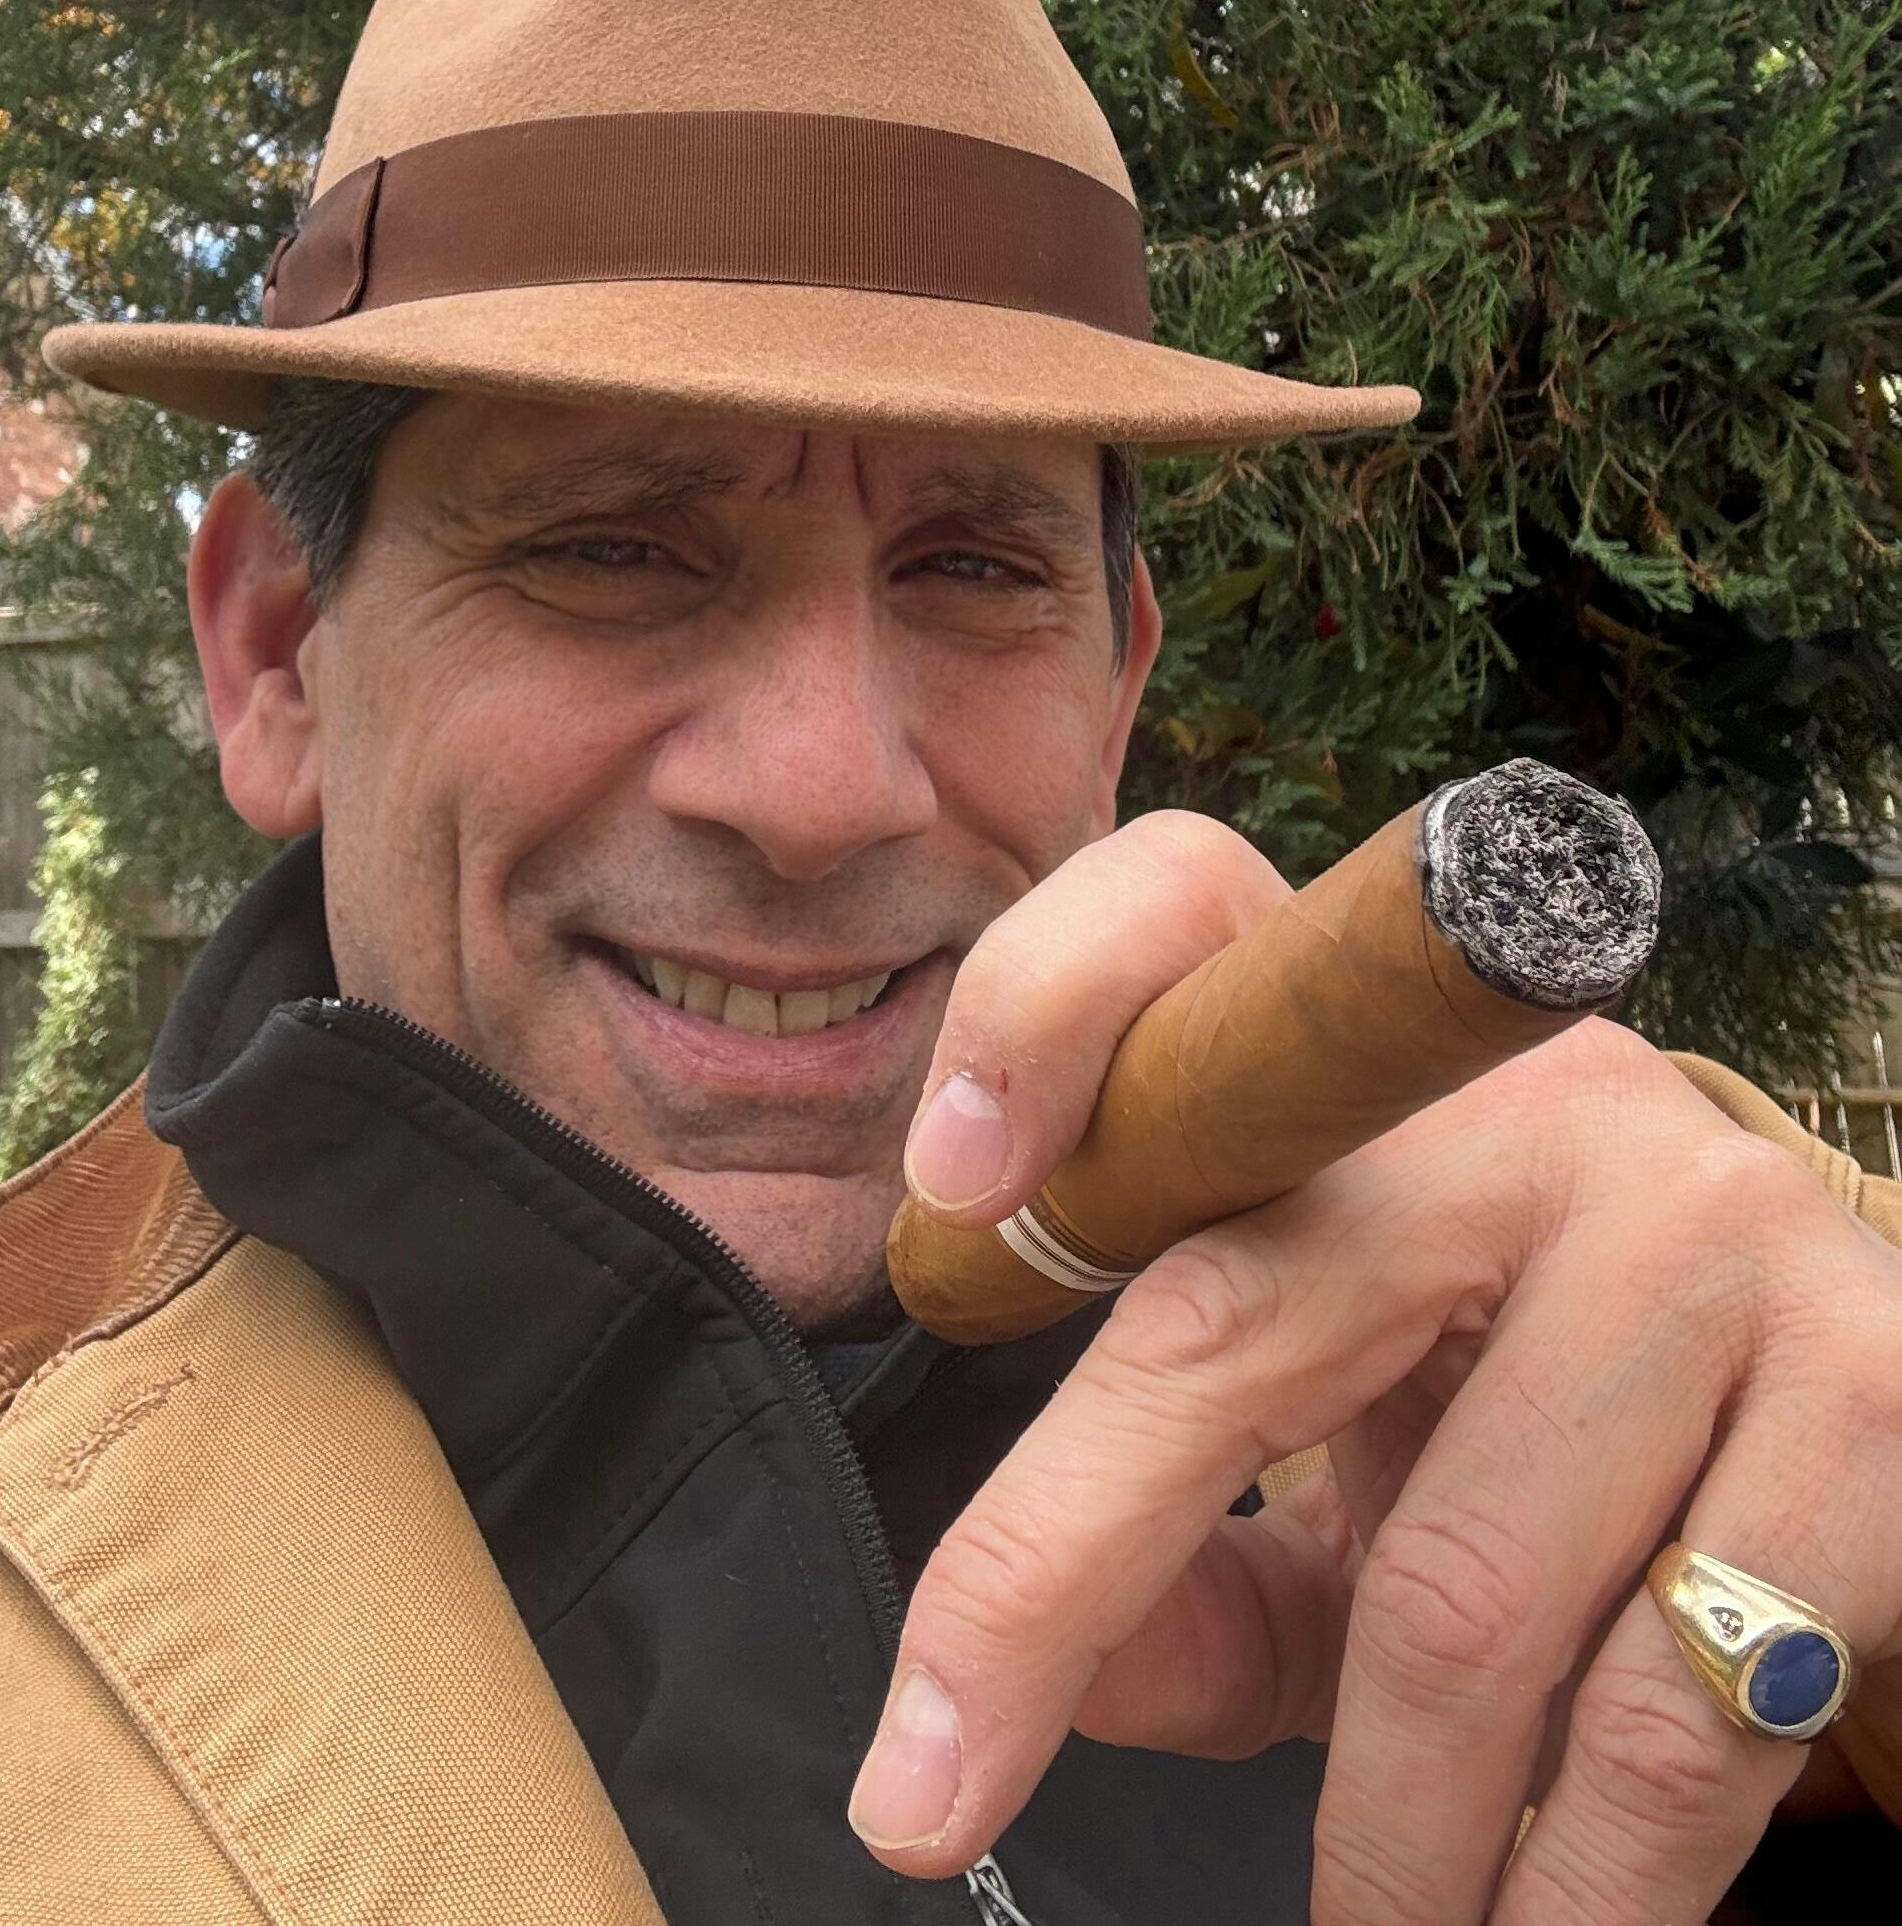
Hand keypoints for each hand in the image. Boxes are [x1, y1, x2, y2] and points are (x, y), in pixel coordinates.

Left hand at [848, 811, 1901, 1922]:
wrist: (1881, 1430)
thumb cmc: (1548, 1447)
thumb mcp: (1354, 1473)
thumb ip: (1184, 1567)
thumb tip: (1034, 1684)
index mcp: (1372, 1074)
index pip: (1177, 909)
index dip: (1038, 1010)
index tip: (945, 1195)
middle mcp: (1527, 1097)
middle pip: (1241, 1309)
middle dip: (1060, 1577)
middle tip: (931, 1796)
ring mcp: (1707, 1225)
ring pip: (1465, 1585)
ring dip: (1387, 1841)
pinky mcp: (1874, 1388)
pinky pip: (1675, 1704)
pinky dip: (1583, 1886)